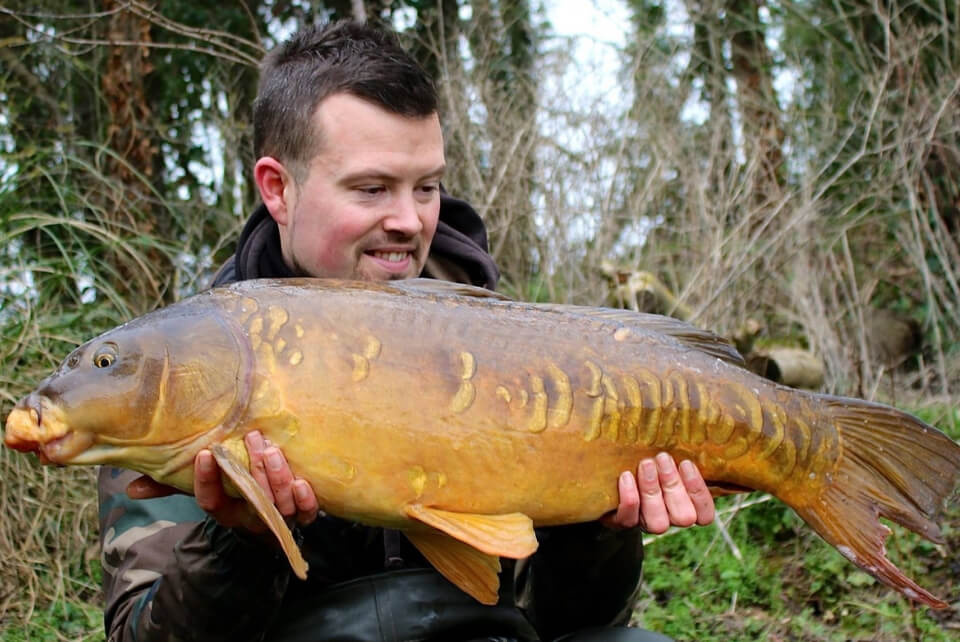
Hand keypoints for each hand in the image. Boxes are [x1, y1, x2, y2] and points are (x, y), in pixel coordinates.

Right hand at [126, 431, 320, 533]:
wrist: (271, 523)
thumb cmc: (234, 493)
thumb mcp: (206, 488)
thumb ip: (172, 484)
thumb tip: (131, 487)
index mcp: (225, 510)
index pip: (210, 500)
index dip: (207, 479)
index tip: (207, 452)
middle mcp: (250, 516)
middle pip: (250, 499)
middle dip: (253, 470)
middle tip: (253, 438)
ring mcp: (278, 518)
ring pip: (279, 505)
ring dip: (277, 478)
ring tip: (274, 450)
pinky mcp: (302, 516)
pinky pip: (305, 515)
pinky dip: (305, 500)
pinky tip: (302, 481)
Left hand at [601, 452, 714, 532]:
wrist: (610, 476)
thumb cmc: (648, 459)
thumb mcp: (665, 456)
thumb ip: (678, 451)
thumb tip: (694, 419)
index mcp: (686, 506)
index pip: (705, 514)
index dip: (699, 491)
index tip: (686, 463)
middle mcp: (669, 518)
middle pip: (683, 517)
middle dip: (674, 485)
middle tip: (663, 458)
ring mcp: (646, 523)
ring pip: (658, 522)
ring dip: (653, 491)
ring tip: (646, 464)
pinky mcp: (623, 522)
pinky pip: (628, 519)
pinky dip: (629, 498)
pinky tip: (626, 476)